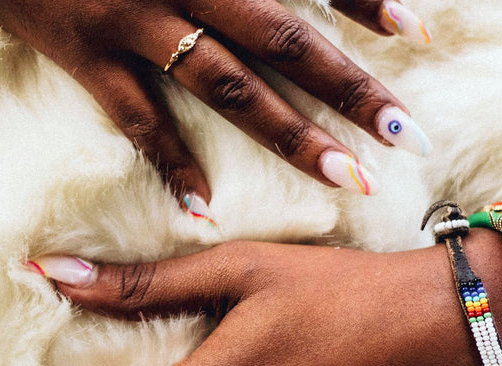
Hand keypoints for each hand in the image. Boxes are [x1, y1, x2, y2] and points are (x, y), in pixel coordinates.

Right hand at [0, 0, 433, 210]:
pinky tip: (204, 210)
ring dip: (290, 134)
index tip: (417, 34)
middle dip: (349, 88)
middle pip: (282, 38)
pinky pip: (136, 118)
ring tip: (346, 178)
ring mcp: (133, 17)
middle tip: (405, 133)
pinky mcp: (84, 51)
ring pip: (226, 84)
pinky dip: (171, 163)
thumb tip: (273, 5)